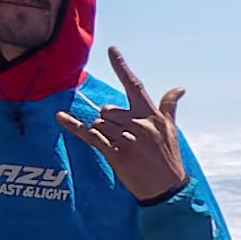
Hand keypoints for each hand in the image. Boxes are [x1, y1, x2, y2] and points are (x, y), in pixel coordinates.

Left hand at [64, 47, 190, 199]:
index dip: (121, 67)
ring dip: (104, 134)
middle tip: (124, 139)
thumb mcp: (172, 130)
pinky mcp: (115, 154)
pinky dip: (73, 127)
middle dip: (109, 121)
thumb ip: (169, 107)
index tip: (111, 49)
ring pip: (99, 124)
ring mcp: (126, 139)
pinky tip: (60, 117)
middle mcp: (138, 124)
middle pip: (108, 110)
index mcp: (150, 115)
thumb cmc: (169, 158)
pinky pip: (90, 136)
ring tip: (122, 149)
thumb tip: (180, 88)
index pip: (134, 85)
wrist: (167, 189)